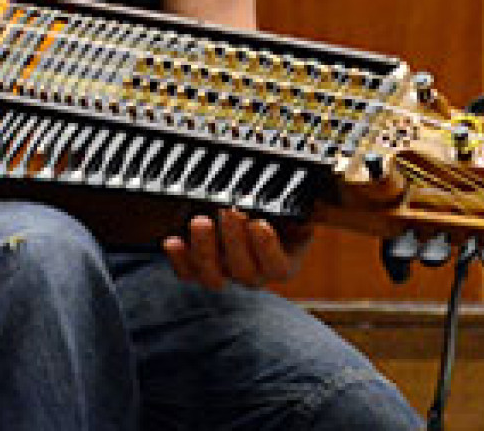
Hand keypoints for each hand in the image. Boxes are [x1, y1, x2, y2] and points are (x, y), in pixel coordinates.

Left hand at [163, 208, 309, 288]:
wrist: (257, 213)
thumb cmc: (280, 211)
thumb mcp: (297, 209)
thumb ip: (303, 210)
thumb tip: (311, 207)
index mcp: (283, 264)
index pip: (277, 266)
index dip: (267, 248)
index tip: (259, 223)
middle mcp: (254, 275)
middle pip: (243, 271)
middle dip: (234, 240)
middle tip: (229, 212)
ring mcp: (226, 275)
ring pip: (214, 277)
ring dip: (205, 250)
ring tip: (200, 222)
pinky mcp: (200, 271)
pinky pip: (187, 273)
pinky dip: (178, 259)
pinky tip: (172, 241)